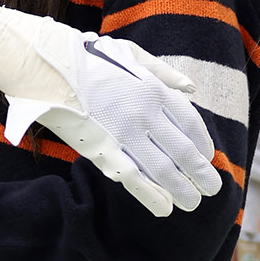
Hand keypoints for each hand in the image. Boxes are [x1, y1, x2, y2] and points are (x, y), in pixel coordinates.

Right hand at [28, 32, 220, 215]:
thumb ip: (163, 72)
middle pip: (184, 152)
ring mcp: (124, 134)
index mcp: (154, 89)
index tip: (206, 157)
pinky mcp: (103, 149)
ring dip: (183, 191)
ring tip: (192, 202)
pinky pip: (134, 179)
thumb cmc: (88, 56)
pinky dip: (152, 196)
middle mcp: (145, 113)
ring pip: (164, 171)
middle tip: (211, 189)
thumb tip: (191, 88)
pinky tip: (164, 207)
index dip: (203, 145)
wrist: (47, 65)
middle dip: (201, 175)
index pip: (191, 124)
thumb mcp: (130, 53)